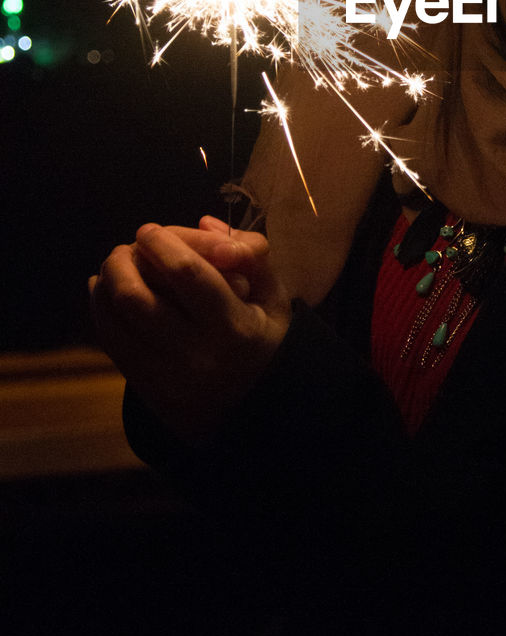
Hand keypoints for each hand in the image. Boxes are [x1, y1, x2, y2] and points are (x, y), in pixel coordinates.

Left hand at [89, 221, 290, 442]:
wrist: (251, 413)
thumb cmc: (263, 342)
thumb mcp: (274, 299)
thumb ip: (250, 255)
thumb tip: (206, 223)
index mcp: (234, 327)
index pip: (187, 274)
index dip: (162, 244)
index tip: (150, 230)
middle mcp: (196, 354)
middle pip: (137, 298)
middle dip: (122, 262)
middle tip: (127, 247)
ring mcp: (167, 376)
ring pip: (117, 320)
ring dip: (107, 283)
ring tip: (114, 265)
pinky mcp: (147, 388)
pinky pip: (112, 343)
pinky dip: (100, 310)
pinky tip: (103, 291)